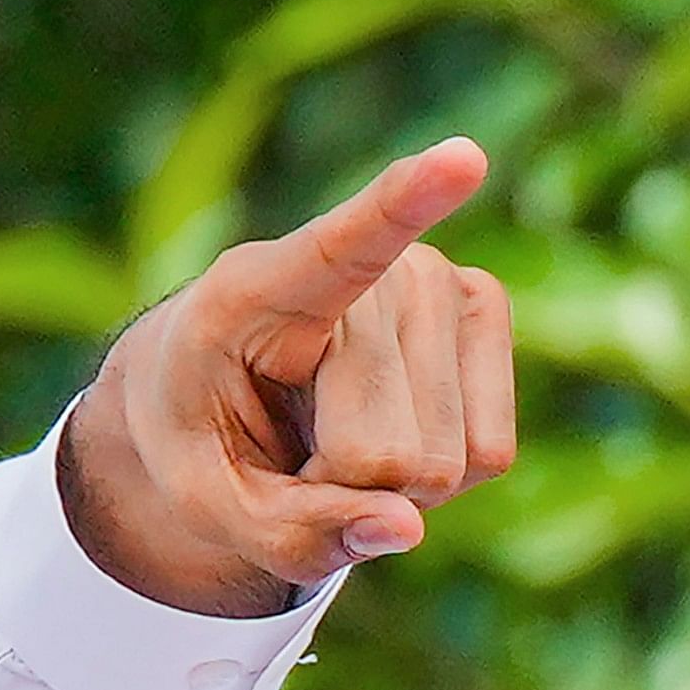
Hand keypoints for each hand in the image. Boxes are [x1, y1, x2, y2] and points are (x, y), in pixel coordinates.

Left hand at [62, 137, 517, 615]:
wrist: (220, 380)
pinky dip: (439, 475)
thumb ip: (285, 530)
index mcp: (258, 288)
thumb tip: (409, 529)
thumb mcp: (204, 499)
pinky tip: (392, 426)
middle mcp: (363, 270)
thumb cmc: (199, 427)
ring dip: (387, 485)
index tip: (464, 158)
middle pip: (387, 452)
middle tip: (293, 447)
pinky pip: (490, 455)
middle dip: (339, 487)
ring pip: (444, 463)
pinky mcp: (484, 308)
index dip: (403, 207)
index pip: (341, 247)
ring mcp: (436, 278)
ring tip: (333, 430)